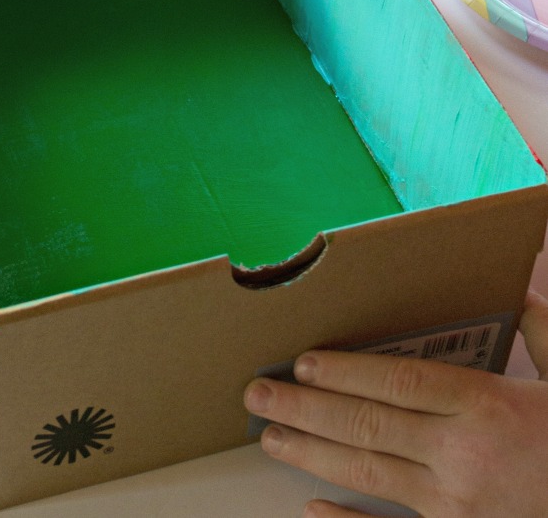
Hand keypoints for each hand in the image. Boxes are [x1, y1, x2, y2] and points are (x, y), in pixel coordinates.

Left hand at [244, 289, 547, 516]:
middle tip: (256, 396)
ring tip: (268, 438)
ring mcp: (460, 509)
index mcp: (490, 408)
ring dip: (312, 455)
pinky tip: (312, 510)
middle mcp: (466, 457)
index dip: (345, 371)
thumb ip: (544, 329)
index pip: (399, 383)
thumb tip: (528, 280)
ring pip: (369, 474)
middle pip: (369, 426)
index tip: (301, 361)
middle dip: (305, 409)